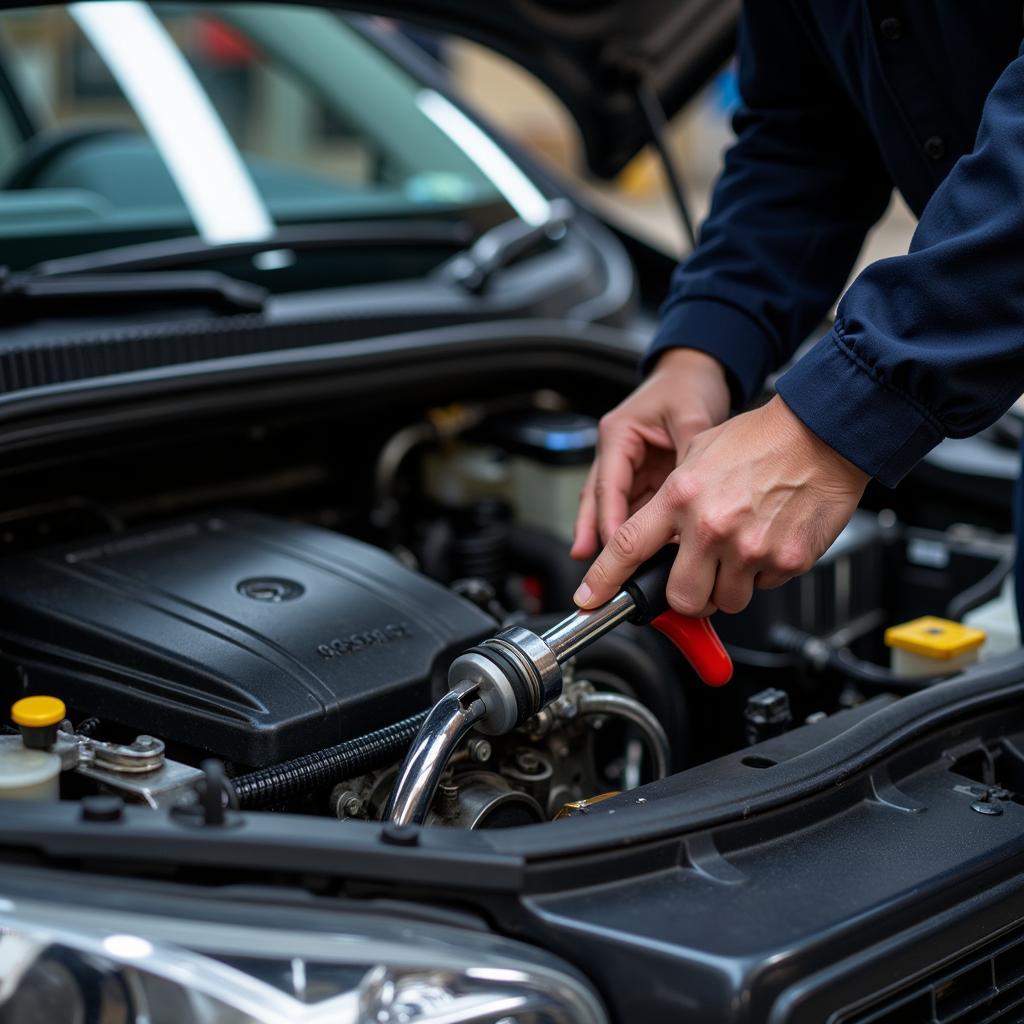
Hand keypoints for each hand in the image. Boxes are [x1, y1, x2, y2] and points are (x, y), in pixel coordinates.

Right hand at [571, 348, 730, 561]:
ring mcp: (629, 465)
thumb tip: (694, 497)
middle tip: (595, 570)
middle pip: (600, 502)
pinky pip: (637, 507)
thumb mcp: (692, 417)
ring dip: (613, 538)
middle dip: (595, 536)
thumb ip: (690, 457)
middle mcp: (617, 452)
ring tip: (606, 569)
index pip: (607, 485)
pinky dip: (638, 530)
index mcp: (618, 433)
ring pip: (615, 509)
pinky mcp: (645, 475)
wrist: (699, 371)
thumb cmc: (690, 385)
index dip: (609, 521)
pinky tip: (637, 554)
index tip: (616, 550)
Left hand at [573, 397, 869, 615]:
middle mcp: (711, 526)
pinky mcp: (787, 561)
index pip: (627, 548)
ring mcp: (750, 548)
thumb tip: (657, 536)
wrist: (825, 433)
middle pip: (681, 598)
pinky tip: (770, 538)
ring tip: (741, 547)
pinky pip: (763, 588)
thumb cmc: (764, 439)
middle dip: (686, 596)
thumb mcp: (699, 453)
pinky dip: (763, 573)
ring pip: (726, 602)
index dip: (603, 580)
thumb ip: (673, 499)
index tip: (588, 599)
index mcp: (681, 496)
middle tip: (697, 577)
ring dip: (728, 586)